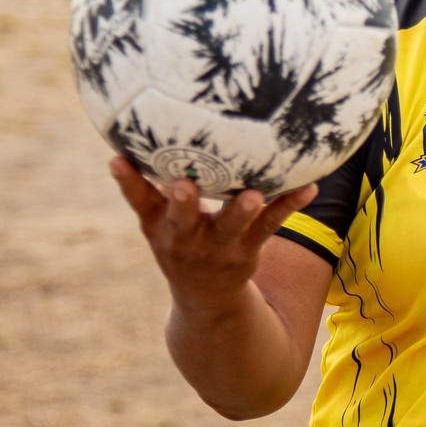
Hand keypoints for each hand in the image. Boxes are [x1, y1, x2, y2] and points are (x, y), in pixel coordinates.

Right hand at [108, 156, 314, 312]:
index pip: (139, 201)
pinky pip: (271, 225)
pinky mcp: (247, 250)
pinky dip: (290, 205)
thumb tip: (144, 127)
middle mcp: (185, 239)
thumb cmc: (179, 240)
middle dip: (182, 203)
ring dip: (242, 211)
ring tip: (254, 195)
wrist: (205, 299)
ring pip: (231, 226)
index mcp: (160, 225)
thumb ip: (153, 184)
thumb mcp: (158, 220)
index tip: (116, 159)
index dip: (127, 182)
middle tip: (183, 184)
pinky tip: (309, 187)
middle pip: (182, 219)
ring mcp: (218, 247)